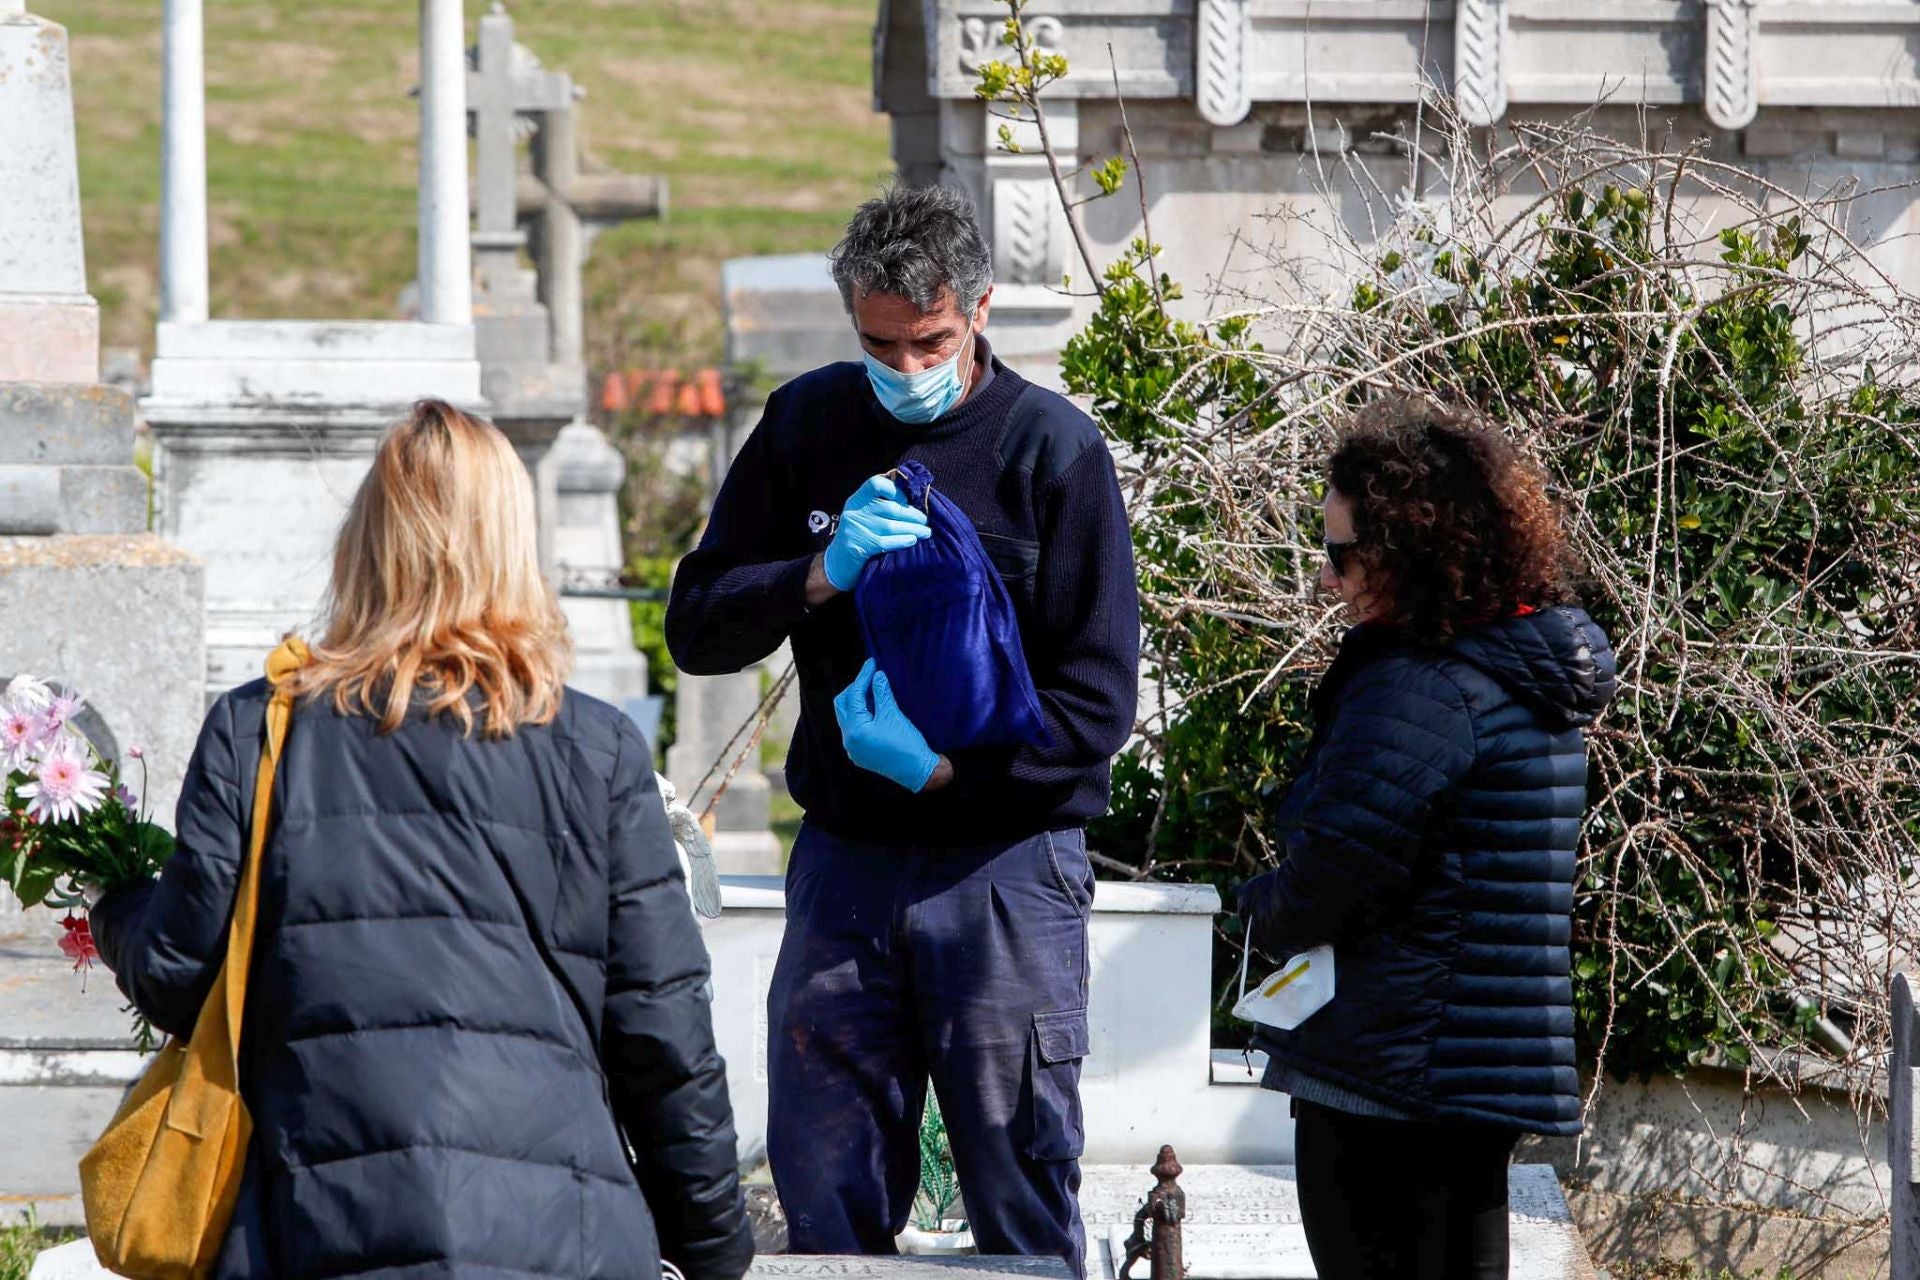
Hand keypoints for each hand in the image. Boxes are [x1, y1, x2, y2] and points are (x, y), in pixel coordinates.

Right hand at [822, 475, 930, 592]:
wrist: (837, 564)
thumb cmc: (859, 537)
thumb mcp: (864, 516)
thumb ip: (880, 506)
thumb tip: (913, 503)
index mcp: (857, 500)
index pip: (876, 483)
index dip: (895, 489)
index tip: (908, 500)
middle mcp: (855, 512)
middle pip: (889, 508)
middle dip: (912, 514)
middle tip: (925, 521)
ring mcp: (855, 529)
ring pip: (890, 525)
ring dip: (912, 529)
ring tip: (926, 532)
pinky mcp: (859, 547)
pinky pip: (885, 542)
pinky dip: (902, 540)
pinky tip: (912, 540)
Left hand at [834, 659, 942, 792]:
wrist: (918, 771)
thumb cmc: (906, 744)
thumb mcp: (893, 715)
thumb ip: (882, 693)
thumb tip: (877, 676)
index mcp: (855, 730)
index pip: (853, 696)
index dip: (862, 677)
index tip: (872, 664)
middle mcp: (849, 740)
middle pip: (843, 705)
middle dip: (855, 689)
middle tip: (870, 677)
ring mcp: (853, 749)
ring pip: (847, 717)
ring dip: (857, 702)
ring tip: (872, 690)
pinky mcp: (860, 753)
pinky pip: (854, 729)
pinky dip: (860, 715)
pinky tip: (873, 708)